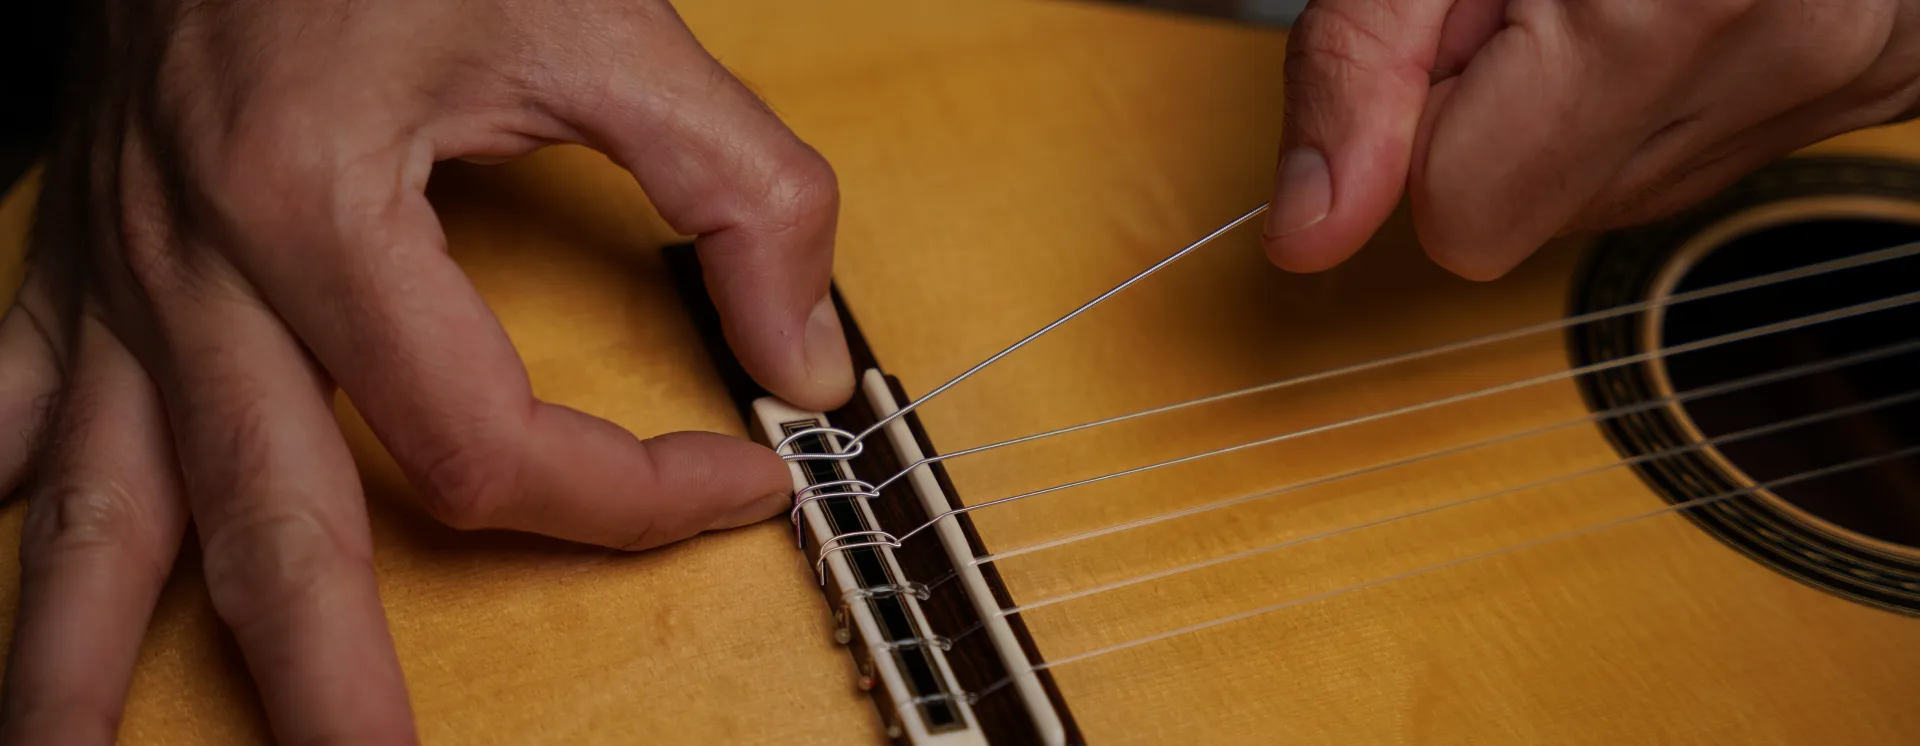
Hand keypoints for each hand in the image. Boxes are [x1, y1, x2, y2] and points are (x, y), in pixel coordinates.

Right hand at [0, 0, 852, 742]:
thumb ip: (736, 186)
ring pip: (87, 508)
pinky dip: (5, 494)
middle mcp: (201, 266)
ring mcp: (122, 273)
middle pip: (268, 528)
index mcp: (322, 210)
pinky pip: (10, 403)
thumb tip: (804, 357)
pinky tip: (8, 565)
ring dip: (77, 658)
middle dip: (321, 684)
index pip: (484, 443)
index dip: (630, 495)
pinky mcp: (79, 255)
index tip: (735, 485)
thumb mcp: (600, 18)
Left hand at [1262, 0, 1919, 278]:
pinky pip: (1669, 165)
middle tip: (1516, 3)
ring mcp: (1833, 80)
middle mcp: (1783, 58)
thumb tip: (1308, 227)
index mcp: (1676, 8)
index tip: (1443, 33)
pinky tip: (1645, 18)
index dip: (1417, 126)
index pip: (1466, 211)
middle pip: (1529, 219)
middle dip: (1486, 120)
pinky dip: (1629, 105)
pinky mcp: (1854, 86)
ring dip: (1556, 114)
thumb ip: (1357, 66)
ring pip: (1594, 203)